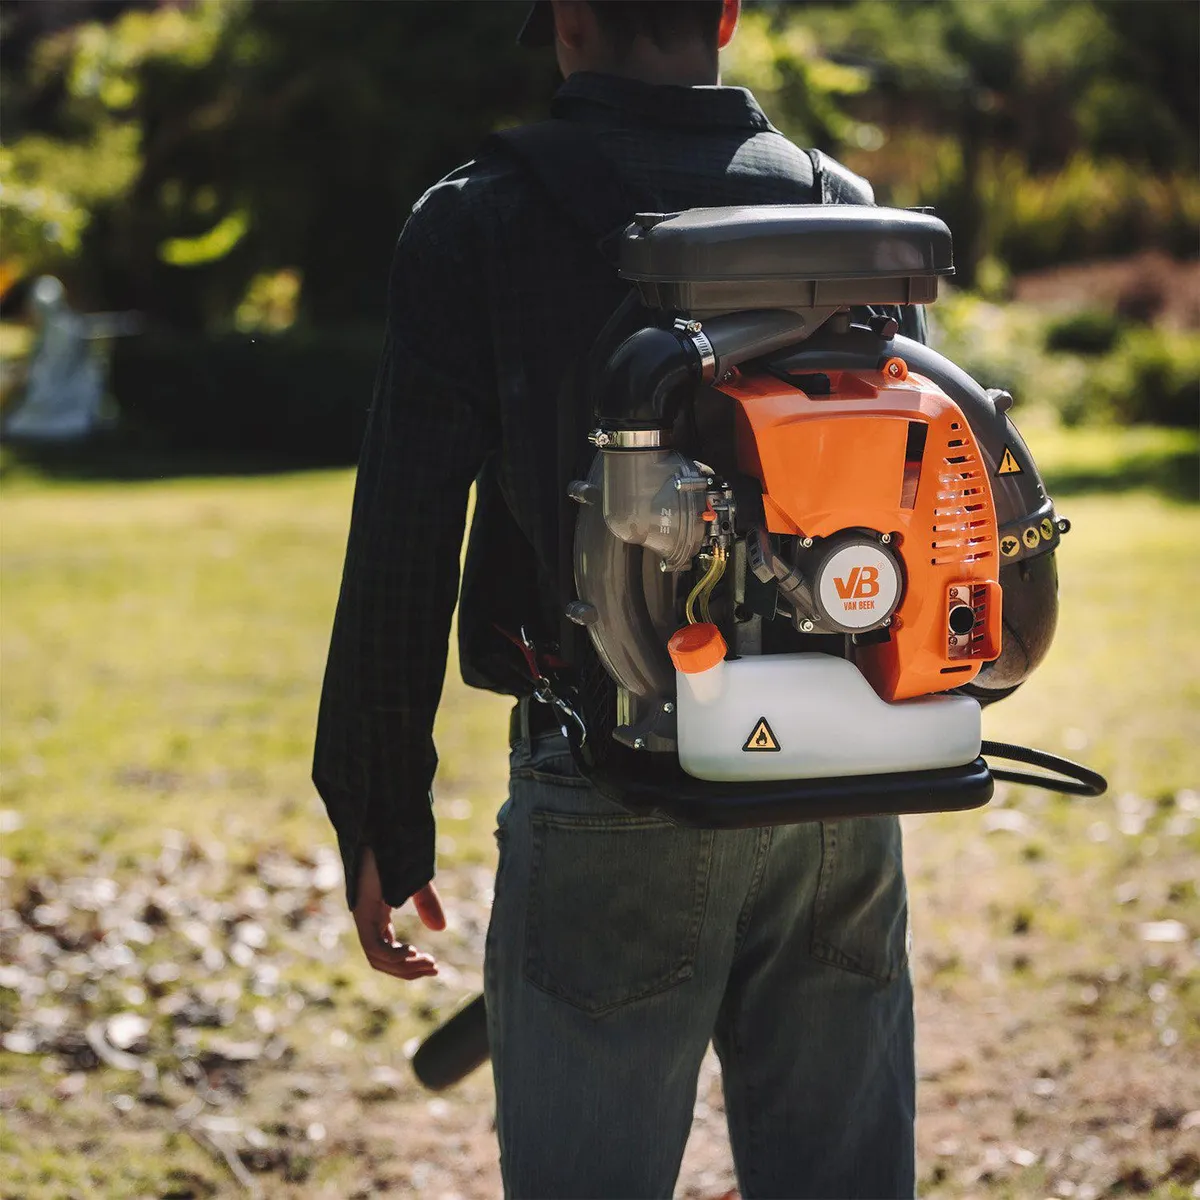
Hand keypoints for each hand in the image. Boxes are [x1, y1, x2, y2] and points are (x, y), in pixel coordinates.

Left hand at [352, 846, 444, 979]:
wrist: (378, 825)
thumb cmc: (394, 849)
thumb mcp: (416, 881)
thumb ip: (426, 903)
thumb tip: (440, 929)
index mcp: (376, 916)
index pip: (386, 952)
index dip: (407, 964)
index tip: (433, 963)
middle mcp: (368, 919)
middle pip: (381, 960)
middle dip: (407, 970)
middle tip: (434, 968)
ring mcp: (364, 915)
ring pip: (376, 957)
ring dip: (402, 966)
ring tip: (427, 961)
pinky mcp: (363, 910)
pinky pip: (373, 945)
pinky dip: (393, 955)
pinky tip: (411, 951)